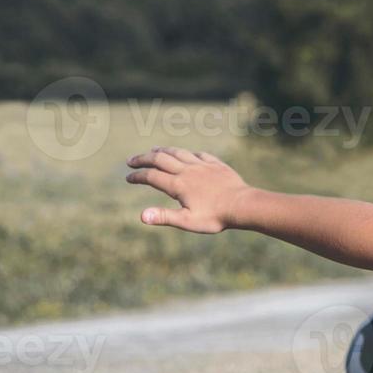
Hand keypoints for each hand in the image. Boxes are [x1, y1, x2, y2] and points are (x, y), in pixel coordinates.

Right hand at [126, 146, 248, 233]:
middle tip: (131, 161)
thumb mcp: (188, 222)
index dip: (137, 176)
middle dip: (143, 159)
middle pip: (160, 159)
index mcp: (178, 185)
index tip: (128, 178)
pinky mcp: (216, 164)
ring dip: (163, 150)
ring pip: (178, 152)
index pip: (151, 176)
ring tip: (154, 150)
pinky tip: (186, 154)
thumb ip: (164, 217)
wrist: (243, 205)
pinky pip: (199, 154)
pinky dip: (187, 153)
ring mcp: (202, 165)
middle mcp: (188, 171)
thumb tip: (141, 216)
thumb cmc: (216, 217)